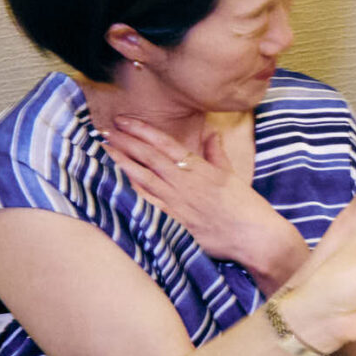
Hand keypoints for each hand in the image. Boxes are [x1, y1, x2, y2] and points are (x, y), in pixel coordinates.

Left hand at [106, 116, 305, 278]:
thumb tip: (212, 133)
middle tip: (102, 131)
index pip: (164, 143)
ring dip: (120, 164)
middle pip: (148, 158)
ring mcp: (177, 203)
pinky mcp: (174, 224)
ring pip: (142, 179)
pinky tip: (110, 188)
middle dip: (124, 143)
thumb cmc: (244, 206)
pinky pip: (146, 207)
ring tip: (101, 152)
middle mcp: (184, 182)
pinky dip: (128, 196)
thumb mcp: (231, 174)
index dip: (141, 130)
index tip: (122, 120)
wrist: (254, 235)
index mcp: (198, 167)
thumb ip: (217, 152)